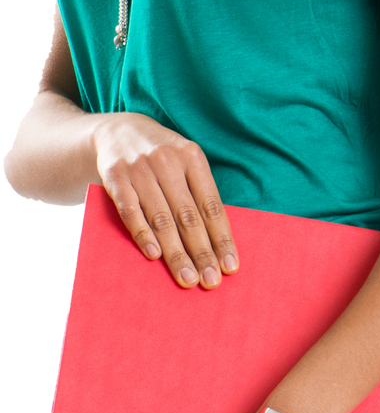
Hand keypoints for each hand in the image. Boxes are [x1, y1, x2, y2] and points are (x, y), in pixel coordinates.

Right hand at [91, 113, 236, 289]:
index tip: (231, 265)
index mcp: (193, 158)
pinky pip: (131, 210)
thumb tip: (216, 238)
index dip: (222, 237)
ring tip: (187, 278)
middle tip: (210, 281)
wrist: (117, 132)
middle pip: (189, 216)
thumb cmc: (161, 157)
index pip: (212, 206)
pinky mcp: (114, 176)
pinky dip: (143, 233)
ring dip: (175, 252)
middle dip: (202, 252)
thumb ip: (197, 192)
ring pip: (162, 218)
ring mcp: (140, 169)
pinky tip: (154, 255)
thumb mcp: (184, 162)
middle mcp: (169, 162)